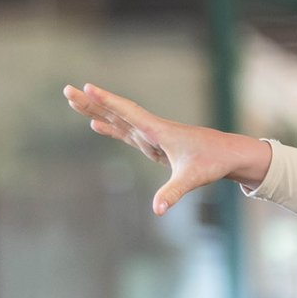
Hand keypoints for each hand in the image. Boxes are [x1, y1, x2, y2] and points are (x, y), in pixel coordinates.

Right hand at [65, 82, 268, 215]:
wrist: (229, 154)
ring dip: (96, 110)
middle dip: (91, 102)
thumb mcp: (192, 178)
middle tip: (67, 91)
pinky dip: (110, 126)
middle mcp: (152, 129)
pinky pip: (126, 131)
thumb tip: (157, 210)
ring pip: (118, 119)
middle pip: (116, 112)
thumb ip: (172, 193)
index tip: (87, 87)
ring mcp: (151, 135)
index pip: (127, 112)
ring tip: (74, 101)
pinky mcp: (154, 143)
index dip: (107, 101)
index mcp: (158, 130)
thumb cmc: (213, 162)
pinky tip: (96, 123)